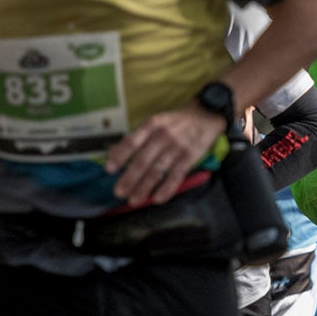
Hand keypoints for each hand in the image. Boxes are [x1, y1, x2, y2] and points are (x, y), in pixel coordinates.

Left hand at [106, 103, 225, 206]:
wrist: (207, 114)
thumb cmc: (177, 120)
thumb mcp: (157, 121)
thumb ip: (140, 136)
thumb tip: (116, 152)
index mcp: (152, 124)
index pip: (132, 141)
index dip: (120, 156)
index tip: (109, 169)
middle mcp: (163, 136)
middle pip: (143, 160)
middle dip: (129, 178)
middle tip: (119, 192)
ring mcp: (177, 147)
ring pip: (157, 171)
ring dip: (144, 187)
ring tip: (134, 201)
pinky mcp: (190, 157)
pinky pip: (176, 176)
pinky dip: (166, 188)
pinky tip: (157, 199)